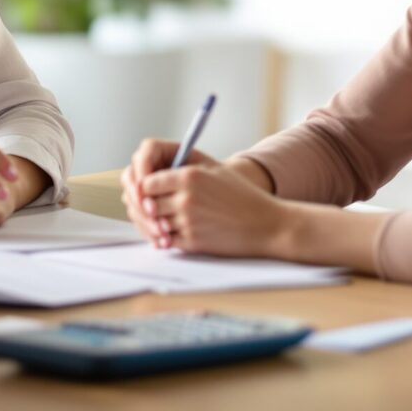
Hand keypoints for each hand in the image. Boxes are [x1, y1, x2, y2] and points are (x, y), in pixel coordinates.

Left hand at [130, 150, 287, 258]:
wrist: (267, 225)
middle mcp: (186, 198)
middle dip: (146, 207)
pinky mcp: (193, 241)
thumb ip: (182, 168)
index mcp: (189, 176)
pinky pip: (167, 241)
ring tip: (159, 221)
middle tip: (148, 208)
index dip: (144, 187)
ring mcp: (189, 221)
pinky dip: (165, 239)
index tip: (147, 191)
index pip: (147, 181)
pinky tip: (171, 234)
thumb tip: (153, 174)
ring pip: (155, 223)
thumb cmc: (242, 195)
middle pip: (146, 203)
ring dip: (154, 224)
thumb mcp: (214, 170)